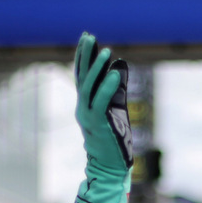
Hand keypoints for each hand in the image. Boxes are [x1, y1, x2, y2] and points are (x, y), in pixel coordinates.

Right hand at [74, 32, 132, 173]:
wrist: (109, 166)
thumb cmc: (114, 138)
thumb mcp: (116, 108)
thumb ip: (116, 87)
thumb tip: (120, 64)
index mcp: (85, 104)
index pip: (81, 75)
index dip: (83, 56)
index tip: (86, 37)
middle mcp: (82, 108)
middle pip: (81, 77)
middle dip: (85, 56)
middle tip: (89, 36)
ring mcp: (88, 116)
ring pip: (89, 88)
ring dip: (97, 69)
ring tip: (106, 52)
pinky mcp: (98, 124)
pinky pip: (101, 102)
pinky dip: (107, 87)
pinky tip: (114, 73)